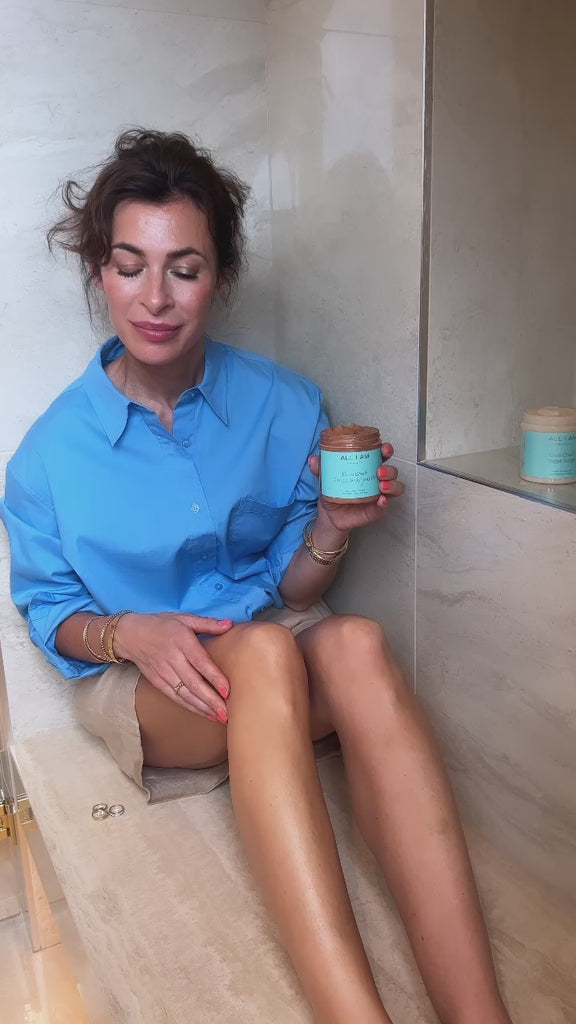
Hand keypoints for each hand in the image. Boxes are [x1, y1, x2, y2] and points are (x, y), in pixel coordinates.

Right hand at [113, 612, 233, 720]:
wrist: (130, 635)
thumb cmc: (160, 624)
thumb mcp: (184, 618)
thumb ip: (208, 623)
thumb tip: (230, 624)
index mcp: (182, 641)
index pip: (200, 662)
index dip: (214, 677)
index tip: (227, 690)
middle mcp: (172, 659)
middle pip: (194, 683)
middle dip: (211, 700)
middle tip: (227, 712)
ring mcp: (164, 673)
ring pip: (185, 694)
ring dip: (203, 707)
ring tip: (220, 717)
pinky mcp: (158, 682)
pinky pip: (176, 697)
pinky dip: (191, 707)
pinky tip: (205, 713)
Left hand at [308, 442, 404, 536]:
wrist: (329, 514)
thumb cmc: (333, 491)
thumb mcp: (325, 477)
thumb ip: (320, 468)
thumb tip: (313, 460)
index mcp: (368, 466)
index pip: (382, 455)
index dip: (386, 450)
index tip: (384, 448)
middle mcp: (377, 479)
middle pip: (392, 471)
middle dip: (389, 469)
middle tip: (378, 470)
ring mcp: (379, 495)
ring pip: (396, 487)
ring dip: (392, 484)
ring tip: (381, 485)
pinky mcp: (376, 509)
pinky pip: (385, 506)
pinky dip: (385, 503)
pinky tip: (381, 500)